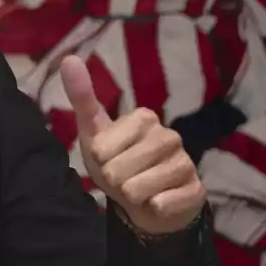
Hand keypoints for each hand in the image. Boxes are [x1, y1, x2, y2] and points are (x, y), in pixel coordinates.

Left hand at [59, 55, 204, 234]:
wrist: (146, 203)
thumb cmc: (117, 163)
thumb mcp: (94, 132)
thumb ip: (82, 98)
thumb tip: (68, 58)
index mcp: (144, 118)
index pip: (100, 148)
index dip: (99, 160)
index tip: (109, 158)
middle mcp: (169, 135)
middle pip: (117, 170)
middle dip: (113, 180)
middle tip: (123, 177)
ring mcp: (186, 163)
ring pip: (138, 189)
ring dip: (131, 195)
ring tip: (139, 189)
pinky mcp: (197, 190)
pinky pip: (161, 204)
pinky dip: (152, 207)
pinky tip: (157, 200)